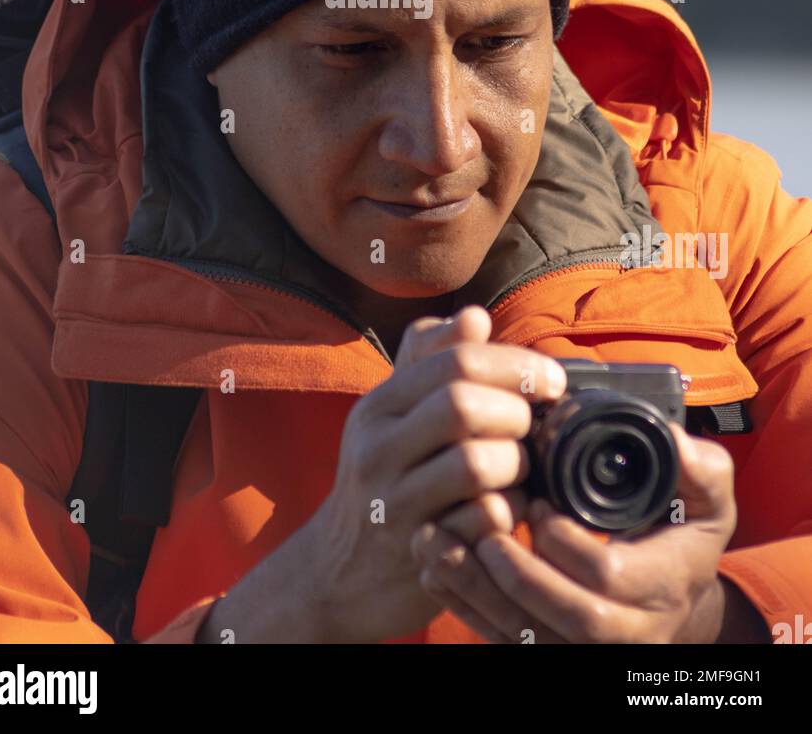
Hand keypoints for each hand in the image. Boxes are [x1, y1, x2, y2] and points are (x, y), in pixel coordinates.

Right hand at [300, 305, 567, 643]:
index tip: (552, 380)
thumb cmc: (384, 478)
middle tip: (532, 427)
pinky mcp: (421, 554)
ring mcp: (395, 505)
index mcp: (379, 406)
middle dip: (517, 412)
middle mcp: (378, 449)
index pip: (455, 360)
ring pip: (478, 465)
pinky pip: (486, 522)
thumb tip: (475, 317)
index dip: (516, 364)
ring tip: (518, 469)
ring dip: (517, 464)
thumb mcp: (393, 415)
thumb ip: (433, 360)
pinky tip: (507, 509)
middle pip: (464, 405)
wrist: (338, 573)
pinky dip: (512, 511)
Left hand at [413, 421, 741, 643]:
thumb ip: (700, 466)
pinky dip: (463, 606)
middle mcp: (630, 629)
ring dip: (474, 591)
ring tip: (434, 542)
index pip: (610, 579)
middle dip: (518, 576)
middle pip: (567, 618)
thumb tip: (675, 439)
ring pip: (527, 637)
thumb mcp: (706, 496)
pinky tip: (433, 567)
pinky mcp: (551, 647)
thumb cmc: (683, 528)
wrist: (673, 588)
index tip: (537, 504)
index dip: (568, 544)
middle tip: (481, 531)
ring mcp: (587, 646)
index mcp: (664, 585)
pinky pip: (502, 640)